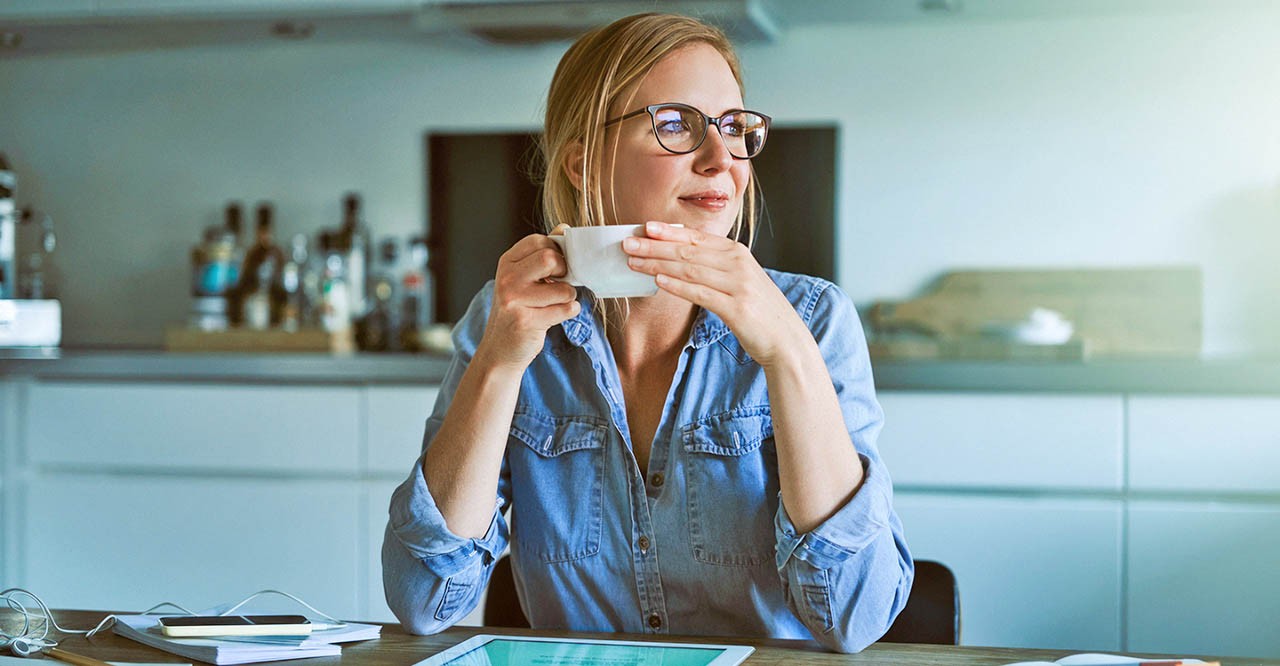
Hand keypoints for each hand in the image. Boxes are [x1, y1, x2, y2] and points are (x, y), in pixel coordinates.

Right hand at [476, 233, 579, 370]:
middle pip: (550, 258)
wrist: (500, 350)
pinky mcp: (526, 321)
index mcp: (507, 262)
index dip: (556, 252)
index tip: (555, 268)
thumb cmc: (517, 310)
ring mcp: (514, 300)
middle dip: (565, 272)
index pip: (540, 241)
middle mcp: (507, 278)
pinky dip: (568, 312)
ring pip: (564, 288)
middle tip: (558, 284)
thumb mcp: (523, 278)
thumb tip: (564, 228)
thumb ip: (542, 253)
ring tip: (555, 304)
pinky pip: (566, 310)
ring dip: (568, 297)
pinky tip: (554, 317)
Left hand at [622, 221, 808, 367]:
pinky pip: (700, 293)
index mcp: (738, 253)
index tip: (645, 227)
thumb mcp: (739, 280)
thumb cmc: (759, 311)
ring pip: (690, 270)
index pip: (697, 238)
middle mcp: (738, 264)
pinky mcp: (736, 308)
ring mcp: (739, 285)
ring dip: (658, 264)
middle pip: (688, 252)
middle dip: (655, 246)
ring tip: (633, 261)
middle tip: (628, 243)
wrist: (787, 339)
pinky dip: (677, 285)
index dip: (669, 232)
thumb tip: (679, 261)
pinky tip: (658, 281)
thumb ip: (715, 267)